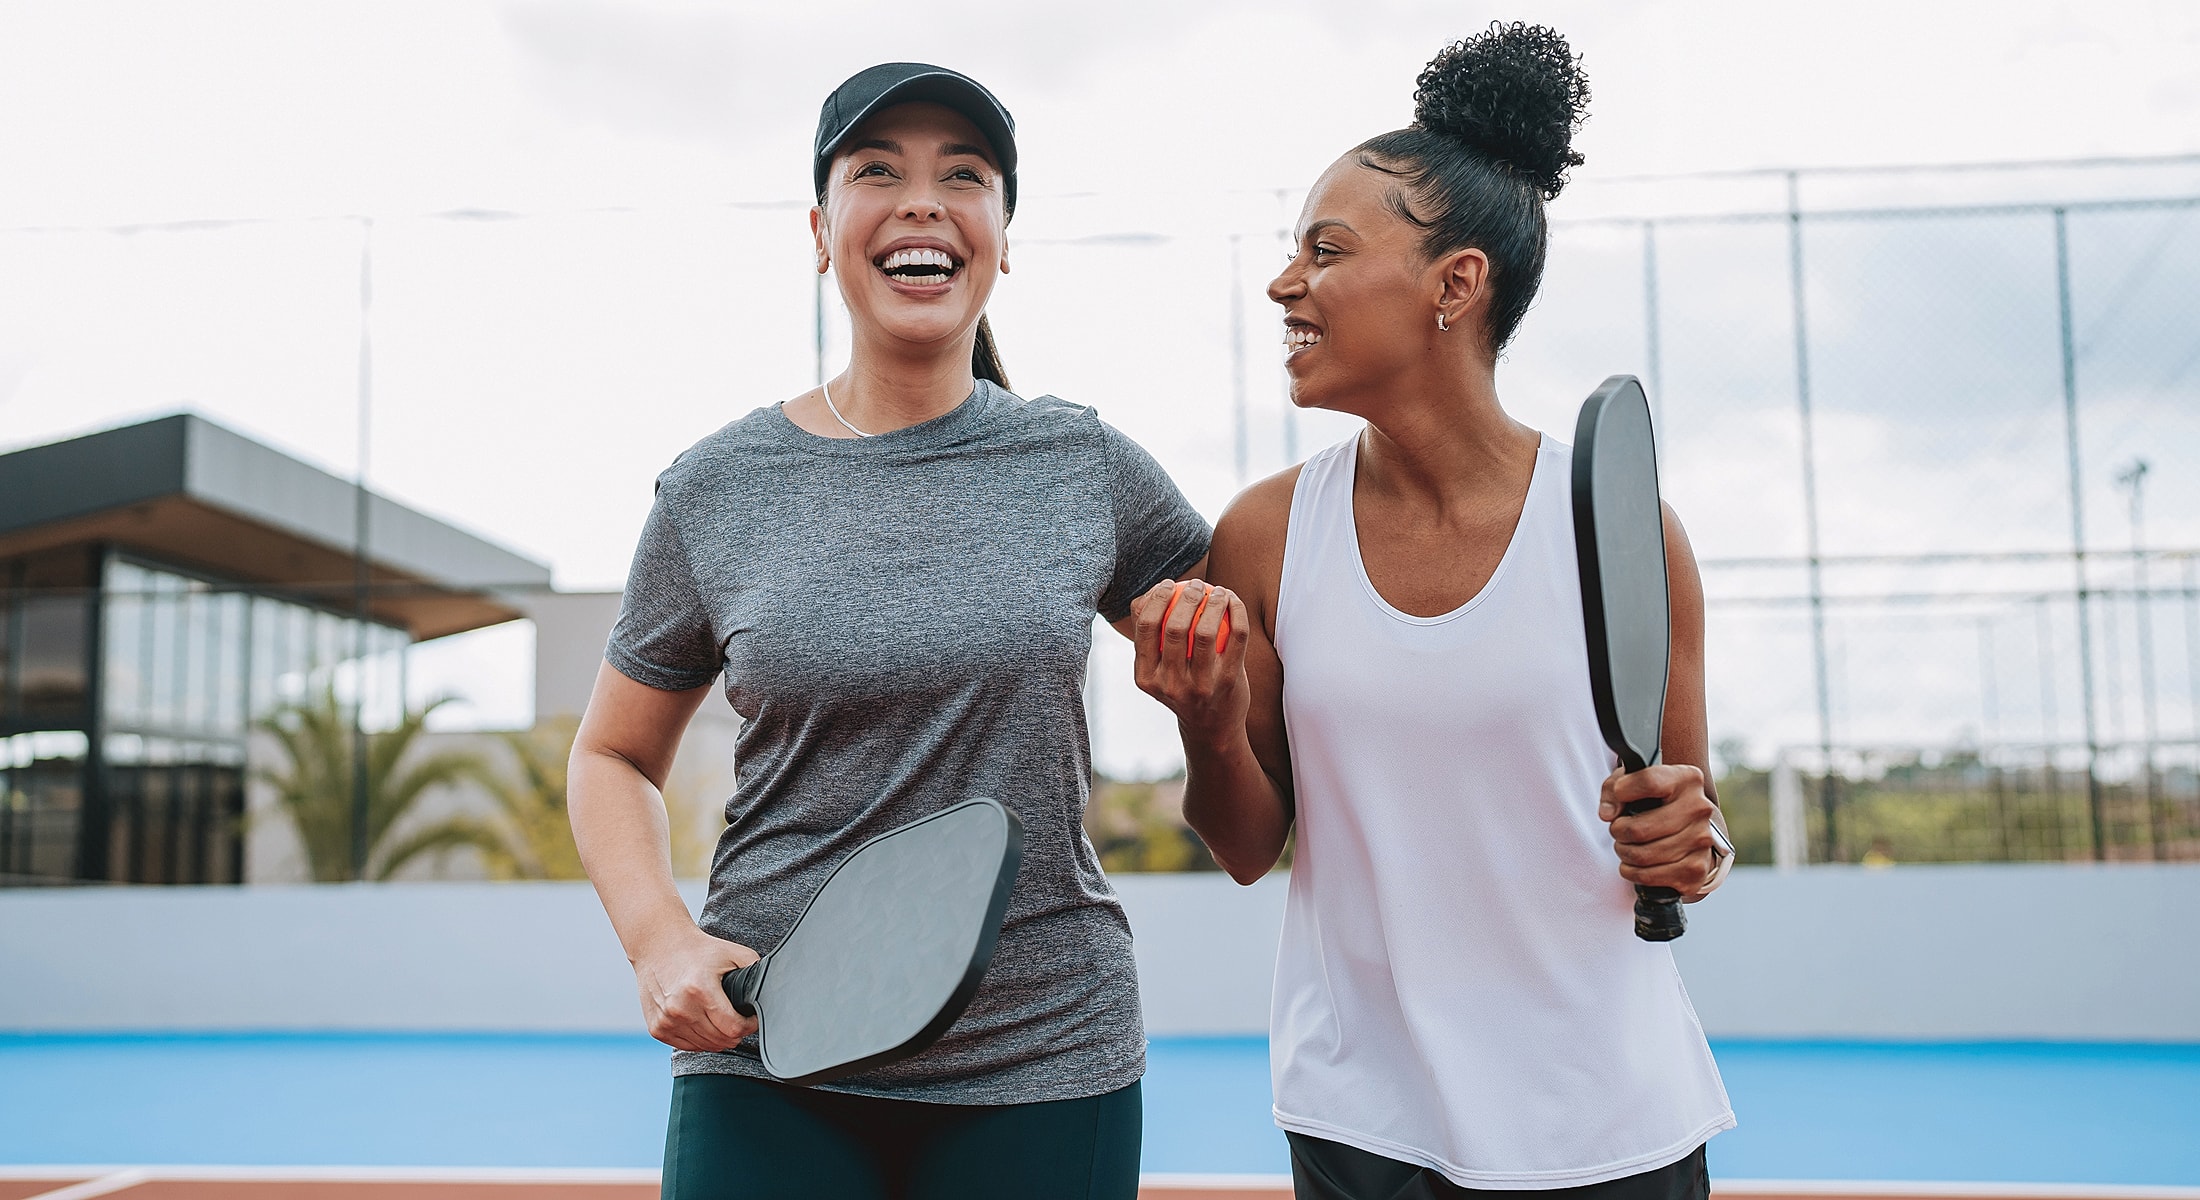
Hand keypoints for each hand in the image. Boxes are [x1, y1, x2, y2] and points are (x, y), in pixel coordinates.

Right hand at [632, 927, 759, 1052]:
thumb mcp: (732, 953)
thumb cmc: (699, 950)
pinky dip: (700, 1039)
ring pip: (705, 1046)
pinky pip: (688, 1046)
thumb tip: (772, 991)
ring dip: (718, 1037)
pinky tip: (704, 1022)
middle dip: (736, 1032)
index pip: (733, 1028)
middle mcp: (680, 1008)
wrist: (659, 946)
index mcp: (700, 989)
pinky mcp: (657, 1028)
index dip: (749, 1026)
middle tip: (738, 1018)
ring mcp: (666, 1020)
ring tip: (721, 1019)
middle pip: (721, 1040)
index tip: (752, 1018)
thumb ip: (755, 971)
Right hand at [1130, 578, 1248, 743]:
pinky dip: (1237, 612)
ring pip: (1207, 631)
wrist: (1212, 728)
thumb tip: (1147, 596)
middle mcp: (1171, 684)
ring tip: (1218, 590)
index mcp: (1146, 677)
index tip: (1167, 584)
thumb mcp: (1157, 671)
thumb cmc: (1182, 687)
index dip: (1156, 598)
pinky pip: (1237, 637)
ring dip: (1214, 601)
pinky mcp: (1229, 683)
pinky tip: (1234, 600)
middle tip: (1196, 583)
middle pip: (1176, 627)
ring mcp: (1201, 686)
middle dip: (1186, 595)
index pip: (1146, 628)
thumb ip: (1150, 637)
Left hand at [1599, 764, 1723, 899]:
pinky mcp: (1697, 869)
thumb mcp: (1632, 782)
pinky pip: (1651, 876)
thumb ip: (1613, 790)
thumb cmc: (1654, 801)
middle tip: (1618, 830)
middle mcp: (1699, 808)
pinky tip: (1634, 864)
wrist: (1686, 826)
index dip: (1623, 791)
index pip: (1650, 782)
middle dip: (1618, 832)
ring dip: (1624, 853)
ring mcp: (1702, 840)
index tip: (1618, 795)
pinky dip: (1634, 873)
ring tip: (1625, 846)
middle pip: (1640, 829)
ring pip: (1643, 855)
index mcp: (1686, 779)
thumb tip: (1607, 814)